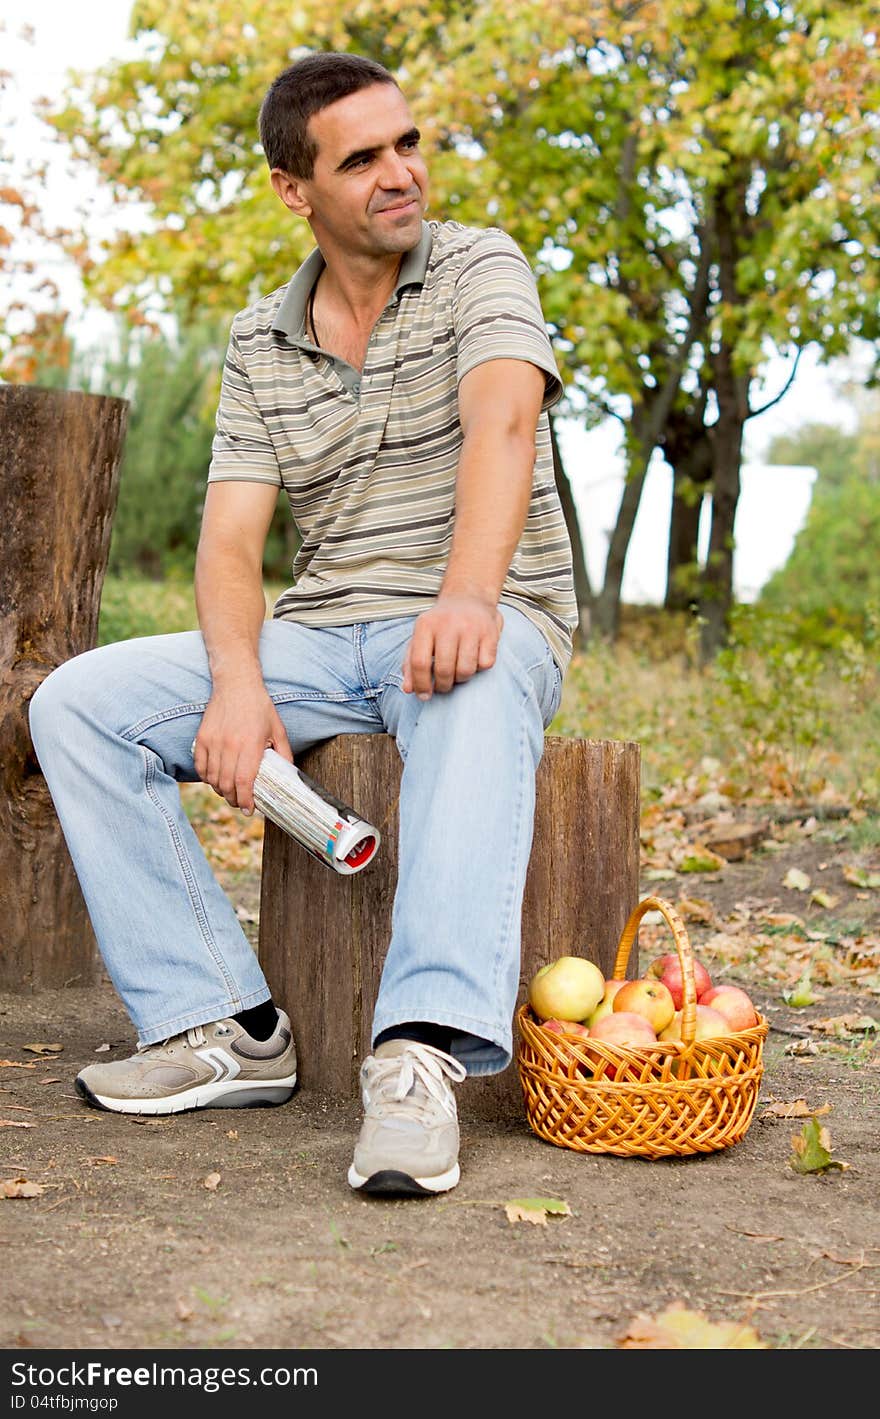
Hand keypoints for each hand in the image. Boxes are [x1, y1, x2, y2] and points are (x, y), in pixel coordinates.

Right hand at [192, 680, 292, 813]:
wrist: (236, 684)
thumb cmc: (260, 707)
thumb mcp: (278, 730)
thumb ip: (284, 754)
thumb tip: (288, 776)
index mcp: (250, 744)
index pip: (244, 781)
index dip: (246, 800)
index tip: (250, 810)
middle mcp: (229, 745)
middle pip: (227, 784)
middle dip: (234, 800)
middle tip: (241, 804)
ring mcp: (213, 742)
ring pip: (212, 778)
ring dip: (221, 791)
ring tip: (230, 794)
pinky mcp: (201, 738)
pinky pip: (200, 767)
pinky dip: (207, 778)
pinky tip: (215, 780)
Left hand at [402, 594, 502, 698]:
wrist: (469, 597)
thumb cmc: (441, 624)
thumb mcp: (421, 637)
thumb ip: (411, 662)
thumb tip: (409, 689)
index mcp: (426, 625)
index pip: (419, 662)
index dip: (421, 684)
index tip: (424, 695)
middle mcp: (448, 624)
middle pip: (444, 670)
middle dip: (443, 686)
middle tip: (444, 686)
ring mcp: (471, 627)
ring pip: (466, 670)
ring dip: (461, 679)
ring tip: (458, 673)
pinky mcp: (491, 632)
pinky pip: (485, 664)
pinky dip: (479, 668)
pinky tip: (474, 659)